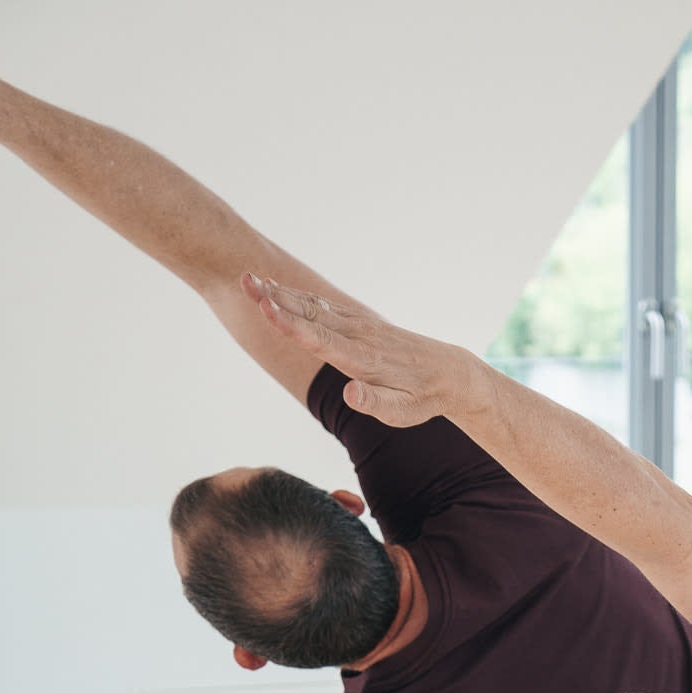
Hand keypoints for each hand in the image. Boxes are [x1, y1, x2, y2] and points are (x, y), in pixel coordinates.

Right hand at [243, 273, 473, 427]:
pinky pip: (325, 307)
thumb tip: (349, 394)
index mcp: (363, 359)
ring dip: (282, 293)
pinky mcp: (360, 324)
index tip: (266, 308)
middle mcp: (359, 336)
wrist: (447, 372)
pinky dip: (300, 297)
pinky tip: (280, 290)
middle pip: (311, 315)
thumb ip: (375, 403)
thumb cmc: (421, 398)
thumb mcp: (402, 412)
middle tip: (244, 281)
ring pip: (315, 306)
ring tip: (251, 280)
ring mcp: (359, 326)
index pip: (321, 340)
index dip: (292, 325)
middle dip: (276, 299)